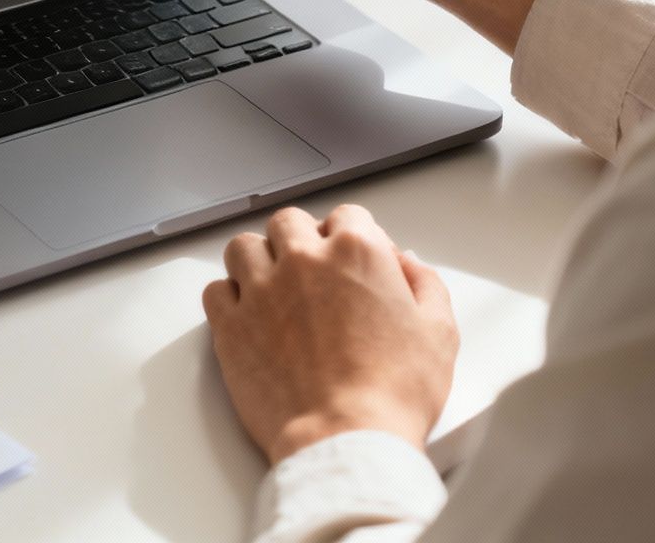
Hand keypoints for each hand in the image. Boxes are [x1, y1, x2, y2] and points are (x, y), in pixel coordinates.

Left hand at [203, 204, 457, 462]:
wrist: (347, 438)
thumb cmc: (394, 393)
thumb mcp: (438, 332)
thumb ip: (424, 284)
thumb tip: (407, 263)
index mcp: (356, 251)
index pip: (347, 216)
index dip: (354, 238)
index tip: (354, 262)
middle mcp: (302, 259)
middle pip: (289, 222)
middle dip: (301, 240)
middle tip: (312, 273)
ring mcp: (261, 289)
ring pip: (243, 247)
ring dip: (257, 261)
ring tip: (273, 288)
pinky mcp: (230, 325)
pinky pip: (215, 291)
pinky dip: (228, 298)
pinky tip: (247, 317)